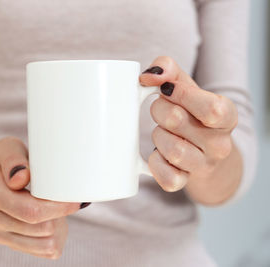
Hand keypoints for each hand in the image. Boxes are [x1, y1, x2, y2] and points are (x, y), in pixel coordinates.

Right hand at [0, 137, 81, 258]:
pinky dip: (54, 236)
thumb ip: (14, 160)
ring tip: (54, 206)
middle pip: (41, 229)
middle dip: (60, 215)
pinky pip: (43, 251)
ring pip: (45, 245)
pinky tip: (50, 218)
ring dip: (58, 227)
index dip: (58, 208)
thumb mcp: (6, 147)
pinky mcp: (8, 242)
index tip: (75, 199)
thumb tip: (21, 179)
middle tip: (63, 196)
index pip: (30, 212)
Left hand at [140, 56, 240, 202]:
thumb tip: (149, 75)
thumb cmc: (190, 114)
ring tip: (162, 133)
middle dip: (159, 110)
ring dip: (157, 136)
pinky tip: (158, 155)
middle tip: (160, 111)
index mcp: (226, 116)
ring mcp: (203, 165)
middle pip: (177, 120)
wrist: (201, 152)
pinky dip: (155, 164)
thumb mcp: (185, 86)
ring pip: (172, 150)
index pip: (211, 108)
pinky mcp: (184, 182)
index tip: (166, 89)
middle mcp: (219, 144)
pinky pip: (166, 177)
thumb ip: (168, 69)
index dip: (181, 94)